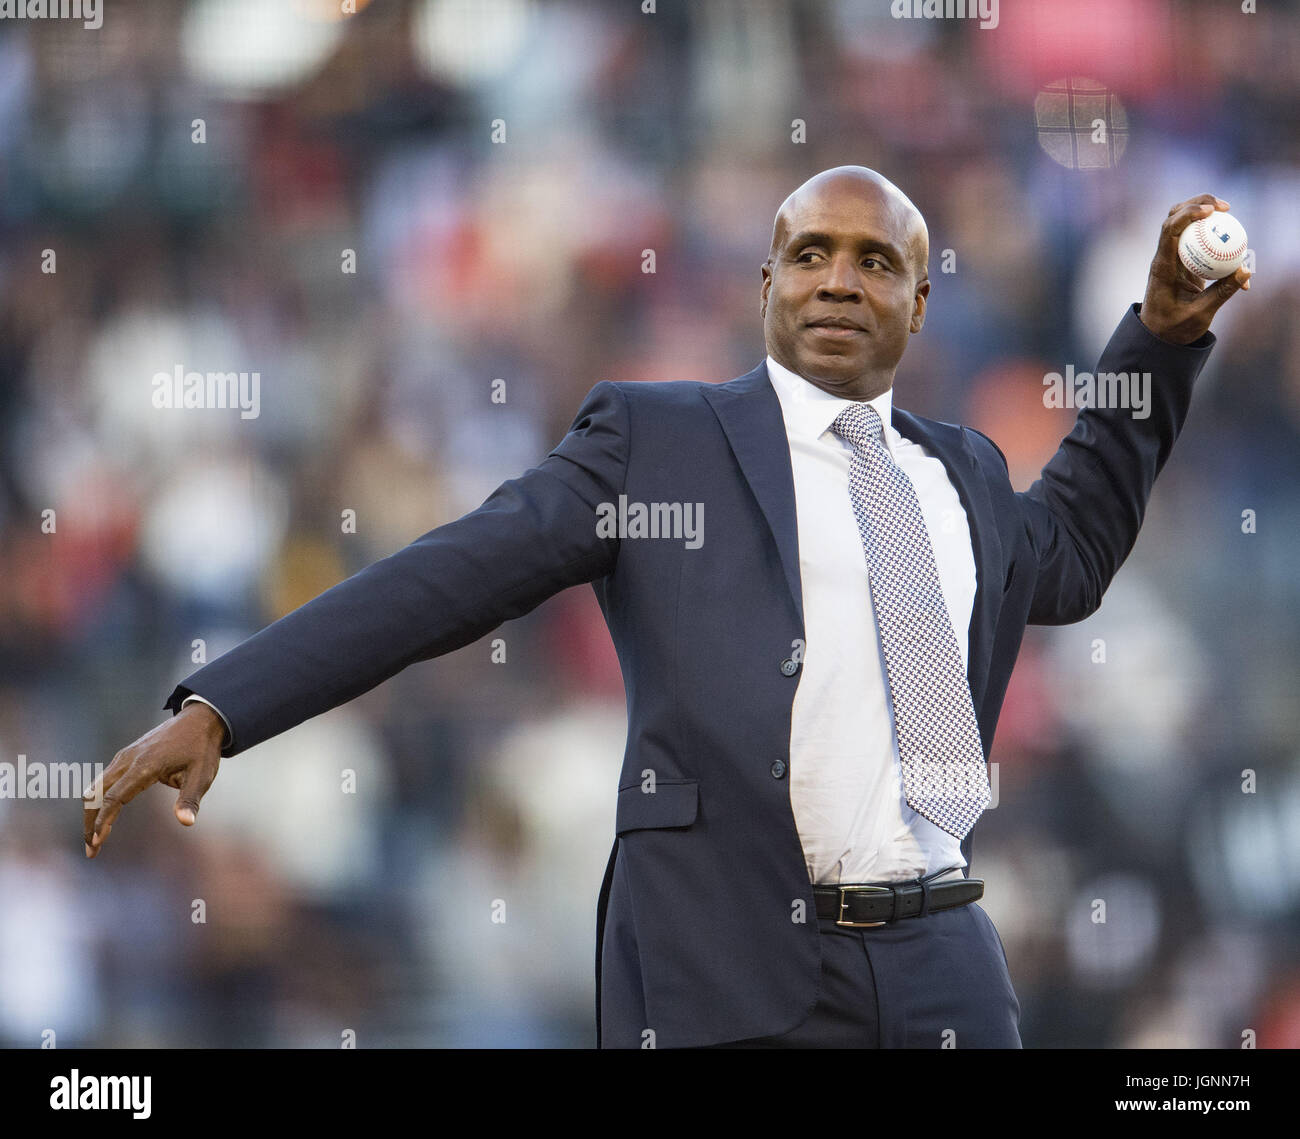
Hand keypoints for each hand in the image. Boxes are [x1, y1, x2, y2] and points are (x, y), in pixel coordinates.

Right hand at [83, 701, 224, 858]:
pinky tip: (103, 817)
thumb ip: (190, 799)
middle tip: (92, 850)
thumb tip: (186, 822)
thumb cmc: (201, 749)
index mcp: (145, 765)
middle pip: (96, 794)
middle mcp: (128, 759)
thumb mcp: (202, 775)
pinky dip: (97, 800)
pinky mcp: (125, 756)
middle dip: (90, 822)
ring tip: (94, 839)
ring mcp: (124, 756)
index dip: (103, 820)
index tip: (97, 841)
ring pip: (96, 787)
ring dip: (91, 813)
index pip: (115, 797)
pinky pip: (103, 780)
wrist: (199, 720)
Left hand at [1139, 194, 1251, 344]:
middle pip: (1174, 218)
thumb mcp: (1200, 313)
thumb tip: (1246, 269)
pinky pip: (1196, 239)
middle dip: (1197, 204)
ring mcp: (1171, 257)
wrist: (1158, 335)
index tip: (1212, 211)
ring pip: (1183, 224)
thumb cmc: (1174, 327)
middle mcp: (1164, 257)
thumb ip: (1222, 292)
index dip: (1188, 215)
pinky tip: (1229, 236)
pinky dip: (1211, 234)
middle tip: (1225, 206)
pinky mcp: (1181, 260)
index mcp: (1163, 268)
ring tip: (1227, 212)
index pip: (1170, 232)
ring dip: (1203, 213)